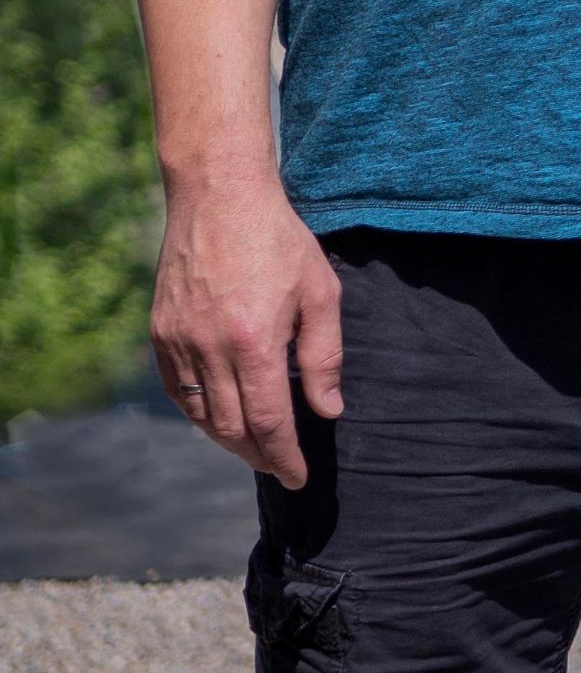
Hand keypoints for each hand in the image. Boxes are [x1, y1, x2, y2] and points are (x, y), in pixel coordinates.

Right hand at [150, 176, 343, 487]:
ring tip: (254, 446)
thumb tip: (328, 410)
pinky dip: (198, 412)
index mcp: (254, 340)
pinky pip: (175, 389)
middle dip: (259, 455)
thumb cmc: (279, 239)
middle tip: (279, 465)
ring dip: (228, 439)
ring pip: (201, 415)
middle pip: (232, 428)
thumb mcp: (320, 291)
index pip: (269, 422)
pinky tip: (219, 415)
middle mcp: (210, 348)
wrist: (219, 194)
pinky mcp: (160, 332)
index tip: (298, 477)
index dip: (284, 457)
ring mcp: (178, 341)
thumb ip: (324, 356)